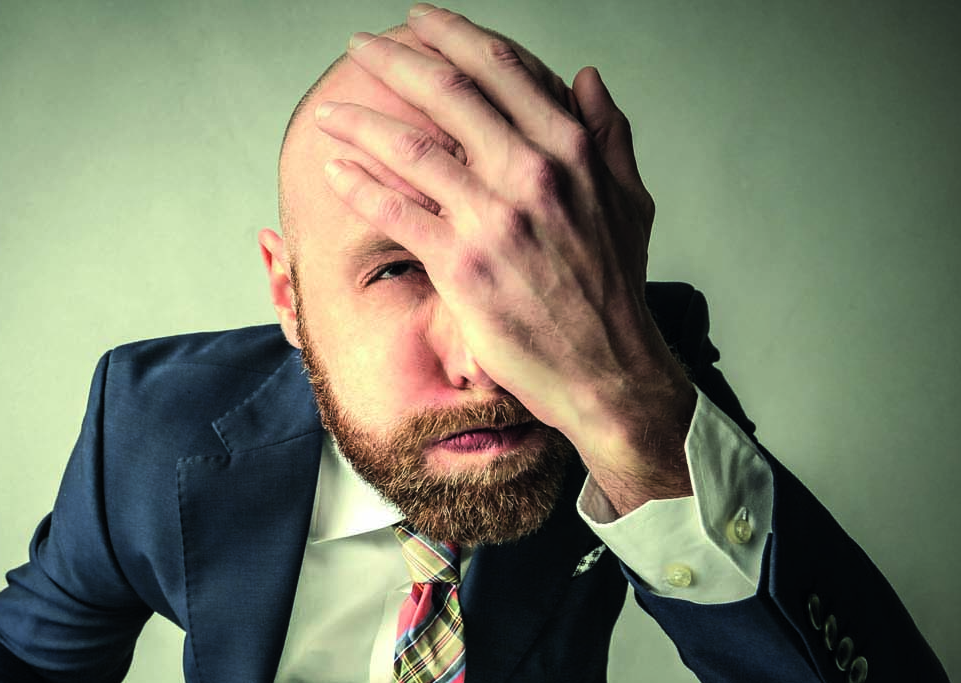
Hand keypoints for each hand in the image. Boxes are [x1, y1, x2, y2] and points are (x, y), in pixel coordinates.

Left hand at [317, 5, 695, 513]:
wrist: (608, 370)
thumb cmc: (615, 291)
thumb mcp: (630, 201)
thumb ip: (608, 133)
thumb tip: (585, 78)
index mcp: (572, 147)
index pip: (501, 67)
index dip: (453, 34)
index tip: (419, 19)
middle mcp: (532, 172)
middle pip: (448, 92)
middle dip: (394, 60)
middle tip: (361, 45)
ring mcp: (495, 218)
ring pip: (412, 148)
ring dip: (361, 121)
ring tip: (330, 109)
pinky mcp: (462, 264)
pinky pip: (397, 212)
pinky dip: (360, 187)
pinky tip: (335, 170)